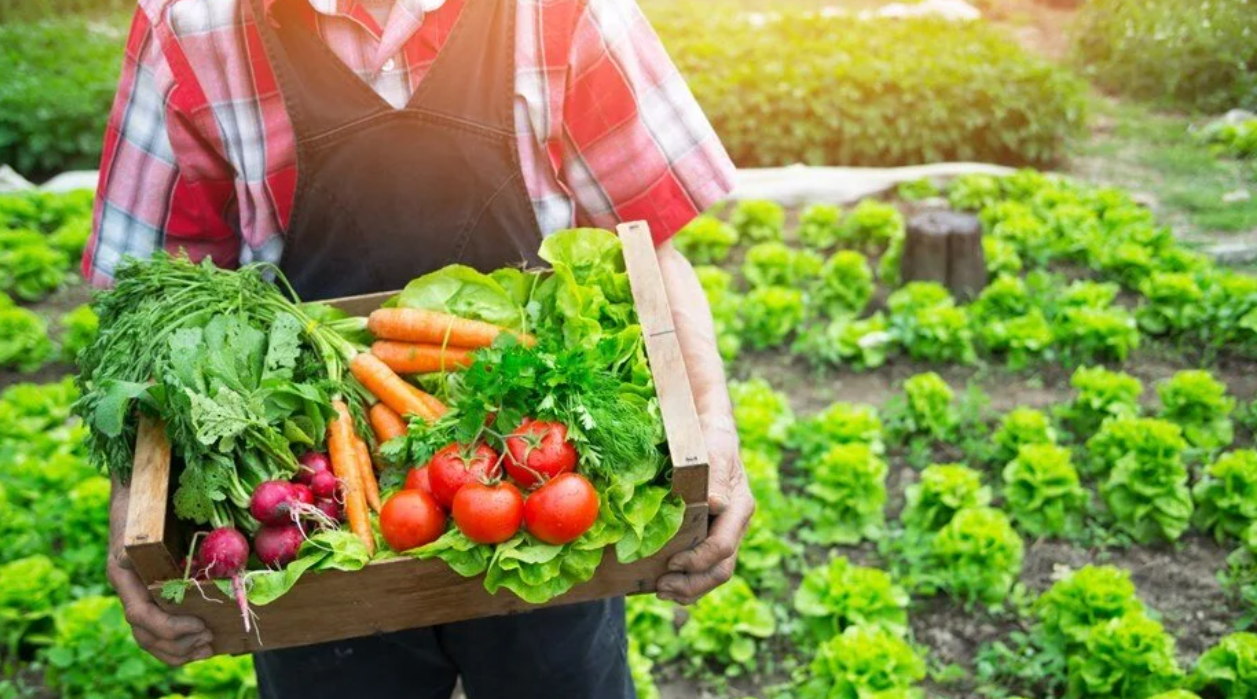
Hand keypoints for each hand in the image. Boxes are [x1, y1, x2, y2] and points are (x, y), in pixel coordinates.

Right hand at [107, 478, 212, 665]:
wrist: (135, 480)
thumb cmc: (150, 490)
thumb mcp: (159, 506)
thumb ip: (185, 523)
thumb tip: (228, 534)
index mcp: (124, 569)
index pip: (139, 614)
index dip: (169, 626)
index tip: (200, 625)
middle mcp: (126, 583)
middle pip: (144, 633)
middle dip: (177, 644)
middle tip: (210, 641)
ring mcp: (135, 588)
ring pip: (147, 635)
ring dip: (177, 649)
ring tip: (208, 648)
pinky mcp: (147, 589)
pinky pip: (155, 625)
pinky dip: (176, 639)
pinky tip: (201, 643)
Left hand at [656, 420, 754, 604]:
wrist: (708, 434)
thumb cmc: (710, 440)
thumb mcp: (715, 452)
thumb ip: (717, 477)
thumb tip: (716, 505)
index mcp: (739, 509)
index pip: (723, 547)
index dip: (698, 560)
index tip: (671, 562)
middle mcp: (733, 526)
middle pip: (721, 569)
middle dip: (692, 584)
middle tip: (662, 587)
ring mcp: (721, 533)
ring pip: (713, 574)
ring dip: (688, 589)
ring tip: (661, 591)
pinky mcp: (707, 535)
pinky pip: (702, 567)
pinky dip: (686, 580)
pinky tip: (664, 584)